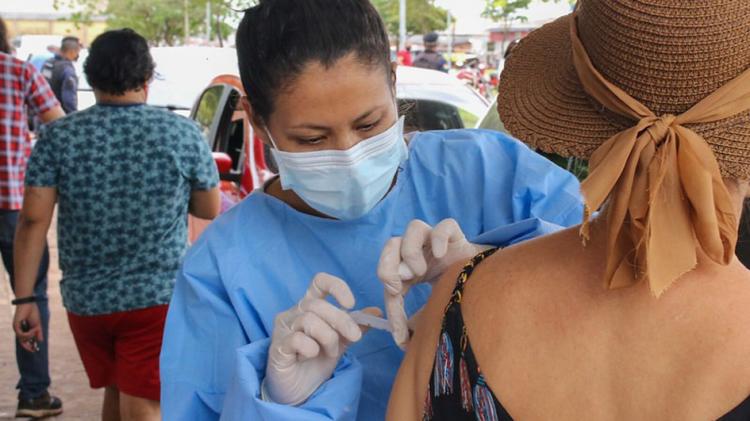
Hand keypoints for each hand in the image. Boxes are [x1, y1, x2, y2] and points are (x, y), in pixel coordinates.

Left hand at [13, 303, 42, 352]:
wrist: (29, 304)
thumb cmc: (33, 312)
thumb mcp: (38, 324)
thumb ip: (38, 333)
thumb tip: (40, 341)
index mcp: (24, 329)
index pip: (25, 340)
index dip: (29, 346)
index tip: (34, 350)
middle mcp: (19, 330)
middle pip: (22, 342)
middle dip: (28, 346)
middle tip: (33, 350)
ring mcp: (17, 328)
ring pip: (22, 339)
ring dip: (30, 336)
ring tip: (35, 329)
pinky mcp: (16, 326)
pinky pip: (21, 335)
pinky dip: (28, 334)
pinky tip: (33, 330)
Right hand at [265, 273, 373, 405]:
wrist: (300, 391)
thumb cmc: (316, 362)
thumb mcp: (341, 342)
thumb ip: (355, 326)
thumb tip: (376, 311)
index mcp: (309, 306)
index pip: (319, 282)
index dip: (336, 287)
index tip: (351, 304)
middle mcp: (293, 313)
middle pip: (318, 304)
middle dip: (341, 321)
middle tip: (354, 338)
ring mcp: (283, 329)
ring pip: (309, 320)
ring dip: (328, 338)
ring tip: (332, 352)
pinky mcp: (277, 347)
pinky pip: (297, 339)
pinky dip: (311, 348)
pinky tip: (312, 356)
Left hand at [378, 219, 486, 348]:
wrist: (490, 282)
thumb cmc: (458, 294)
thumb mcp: (433, 307)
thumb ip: (418, 319)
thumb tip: (403, 342)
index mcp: (410, 266)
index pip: (388, 276)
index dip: (389, 302)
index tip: (399, 328)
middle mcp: (421, 250)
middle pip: (391, 243)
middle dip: (387, 264)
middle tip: (399, 286)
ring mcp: (438, 241)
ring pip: (414, 228)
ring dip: (410, 251)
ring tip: (419, 272)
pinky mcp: (457, 236)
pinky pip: (445, 225)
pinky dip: (439, 237)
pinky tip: (441, 255)